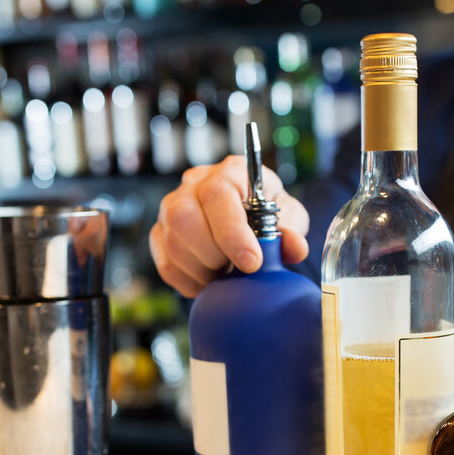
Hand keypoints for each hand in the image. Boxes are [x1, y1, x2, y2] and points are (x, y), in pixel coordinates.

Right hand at [149, 156, 310, 297]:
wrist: (249, 221)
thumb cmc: (267, 213)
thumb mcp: (288, 215)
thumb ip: (292, 229)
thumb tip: (294, 247)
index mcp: (230, 172)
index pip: (217, 195)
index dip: (232, 233)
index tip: (252, 263)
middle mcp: (193, 184)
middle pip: (183, 217)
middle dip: (214, 255)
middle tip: (237, 269)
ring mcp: (171, 208)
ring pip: (172, 244)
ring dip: (203, 270)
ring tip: (226, 274)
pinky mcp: (160, 234)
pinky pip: (166, 265)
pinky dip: (191, 282)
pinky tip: (210, 280)